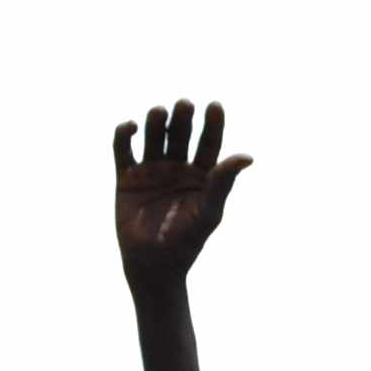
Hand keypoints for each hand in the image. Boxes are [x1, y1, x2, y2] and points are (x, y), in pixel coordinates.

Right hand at [111, 97, 254, 294]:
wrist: (153, 265)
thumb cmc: (186, 242)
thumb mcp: (208, 212)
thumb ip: (223, 183)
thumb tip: (247, 156)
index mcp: (200, 174)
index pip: (209, 143)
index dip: (213, 124)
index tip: (215, 106)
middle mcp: (176, 167)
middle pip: (180, 135)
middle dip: (183, 119)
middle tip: (185, 105)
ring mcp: (151, 170)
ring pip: (153, 137)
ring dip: (156, 122)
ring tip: (159, 112)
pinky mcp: (127, 177)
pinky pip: (123, 150)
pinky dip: (124, 135)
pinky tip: (130, 126)